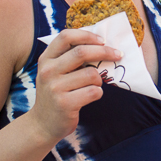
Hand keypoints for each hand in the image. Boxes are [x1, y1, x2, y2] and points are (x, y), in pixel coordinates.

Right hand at [30, 29, 122, 143]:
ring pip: (91, 74)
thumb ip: (69, 57)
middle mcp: (48, 71)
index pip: (65, 36)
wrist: (42, 124)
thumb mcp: (54, 72)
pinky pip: (93, 91)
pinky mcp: (65, 104)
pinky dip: (98, 93)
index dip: (86, 35)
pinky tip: (90, 96)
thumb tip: (101, 43)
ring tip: (94, 85)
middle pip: (81, 52)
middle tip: (118, 55)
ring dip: (99, 79)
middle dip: (105, 52)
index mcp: (46, 59)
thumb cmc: (55, 93)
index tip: (102, 40)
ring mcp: (55, 88)